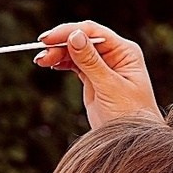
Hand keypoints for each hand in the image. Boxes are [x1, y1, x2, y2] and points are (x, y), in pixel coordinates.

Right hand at [36, 22, 158, 127]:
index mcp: (125, 52)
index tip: (48, 39)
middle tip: (40, 55)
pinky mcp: (94, 78)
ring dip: (58, 54)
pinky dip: (62, 63)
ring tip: (41, 61)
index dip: (69, 32)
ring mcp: (104, 66)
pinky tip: (50, 64)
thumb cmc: (131, 115)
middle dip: (60, 44)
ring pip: (76, 52)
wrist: (132, 140)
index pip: (94, 33)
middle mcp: (115, 55)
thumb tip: (74, 36)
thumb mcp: (109, 87)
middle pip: (83, 40)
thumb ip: (91, 62)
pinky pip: (75, 64)